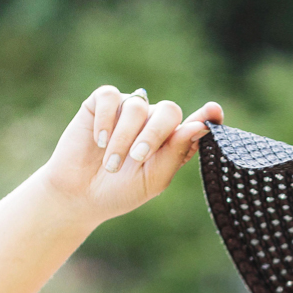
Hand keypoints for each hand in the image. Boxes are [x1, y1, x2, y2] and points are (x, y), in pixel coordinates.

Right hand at [37, 85, 223, 223]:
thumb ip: (175, 153)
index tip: (214, 111)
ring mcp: (128, 110)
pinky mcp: (101, 103)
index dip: (208, 116)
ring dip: (123, 138)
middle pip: (168, 111)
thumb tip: (199, 127)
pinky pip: (110, 96)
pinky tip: (98, 141)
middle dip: (154, 134)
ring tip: (111, 164)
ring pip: (137, 107)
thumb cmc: (120, 191)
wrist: (78, 195)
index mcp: (173, 142)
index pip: (197, 123)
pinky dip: (106, 120)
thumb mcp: (152, 179)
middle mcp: (153, 121)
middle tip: (137, 157)